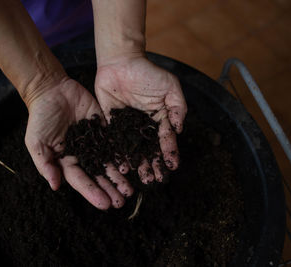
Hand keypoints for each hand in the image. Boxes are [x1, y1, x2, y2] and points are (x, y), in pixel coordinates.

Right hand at [25, 77, 132, 209]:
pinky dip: (123, 154)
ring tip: (130, 190)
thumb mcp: (36, 142)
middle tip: (122, 202)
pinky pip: (115, 143)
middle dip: (110, 189)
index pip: (81, 180)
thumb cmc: (40, 117)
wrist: (52, 90)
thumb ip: (45, 164)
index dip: (93, 192)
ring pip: (109, 162)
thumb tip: (55, 186)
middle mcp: (83, 155)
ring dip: (119, 177)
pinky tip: (132, 165)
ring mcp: (94, 142)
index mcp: (66, 161)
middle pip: (98, 176)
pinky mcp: (103, 129)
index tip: (105, 205)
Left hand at [95, 55, 186, 182]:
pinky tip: (122, 166)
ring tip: (141, 178)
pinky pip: (115, 141)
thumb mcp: (170, 86)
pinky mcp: (111, 124)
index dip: (169, 153)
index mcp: (159, 119)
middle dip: (153, 165)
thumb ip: (178, 107)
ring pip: (133, 149)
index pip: (165, 139)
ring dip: (138, 164)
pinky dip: (119, 154)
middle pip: (149, 149)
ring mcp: (127, 126)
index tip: (172, 166)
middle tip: (155, 180)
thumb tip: (179, 130)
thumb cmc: (148, 72)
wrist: (120, 62)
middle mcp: (144, 126)